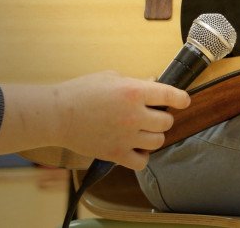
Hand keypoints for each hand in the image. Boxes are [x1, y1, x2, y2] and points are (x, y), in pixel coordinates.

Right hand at [55, 72, 190, 170]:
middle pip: (167, 122)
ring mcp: (126, 136)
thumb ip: (136, 82)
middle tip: (152, 116)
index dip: (182, 99)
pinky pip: (142, 162)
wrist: (55, 115)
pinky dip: (142, 157)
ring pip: (158, 141)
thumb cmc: (81, 92)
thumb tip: (154, 85)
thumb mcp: (112, 77)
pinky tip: (135, 148)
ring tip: (142, 132)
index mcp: (134, 92)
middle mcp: (134, 115)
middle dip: (162, 118)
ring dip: (153, 136)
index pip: (171, 96)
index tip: (183, 101)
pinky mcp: (115, 154)